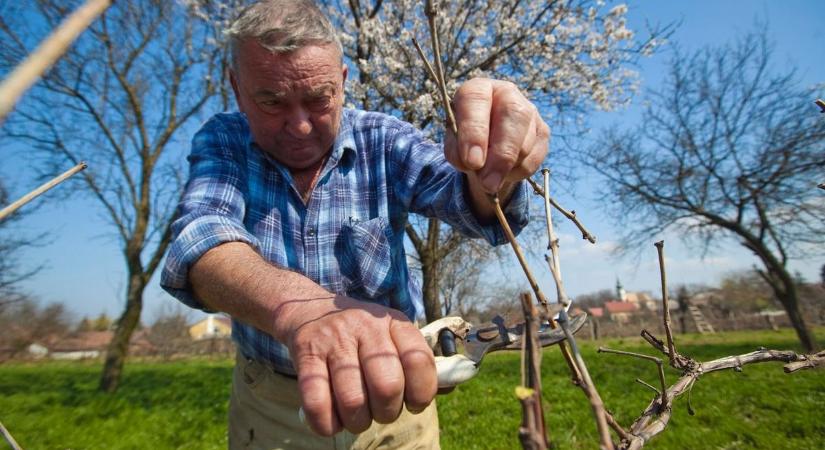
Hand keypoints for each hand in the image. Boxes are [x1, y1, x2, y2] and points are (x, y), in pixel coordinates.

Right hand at [277, 296, 436, 435]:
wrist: (309, 309)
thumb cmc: (361, 336)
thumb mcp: (392, 337)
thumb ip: (419, 362)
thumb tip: (451, 386)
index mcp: (394, 323)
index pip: (419, 360)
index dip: (422, 392)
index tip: (415, 403)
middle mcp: (366, 328)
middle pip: (387, 385)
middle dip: (388, 411)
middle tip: (381, 411)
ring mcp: (334, 340)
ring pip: (353, 399)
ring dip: (358, 421)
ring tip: (357, 418)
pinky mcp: (305, 354)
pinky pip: (317, 401)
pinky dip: (327, 423)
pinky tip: (331, 421)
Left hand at [445, 78, 550, 192]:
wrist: (485, 146)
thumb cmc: (465, 141)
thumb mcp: (453, 145)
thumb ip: (458, 153)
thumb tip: (477, 165)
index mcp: (478, 89)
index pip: (476, 101)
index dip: (474, 132)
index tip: (472, 162)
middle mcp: (507, 93)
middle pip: (514, 115)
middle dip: (501, 154)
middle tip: (488, 183)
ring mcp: (529, 111)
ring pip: (525, 142)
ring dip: (506, 168)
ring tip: (489, 177)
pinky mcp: (543, 131)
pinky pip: (534, 158)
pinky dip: (518, 173)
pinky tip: (504, 172)